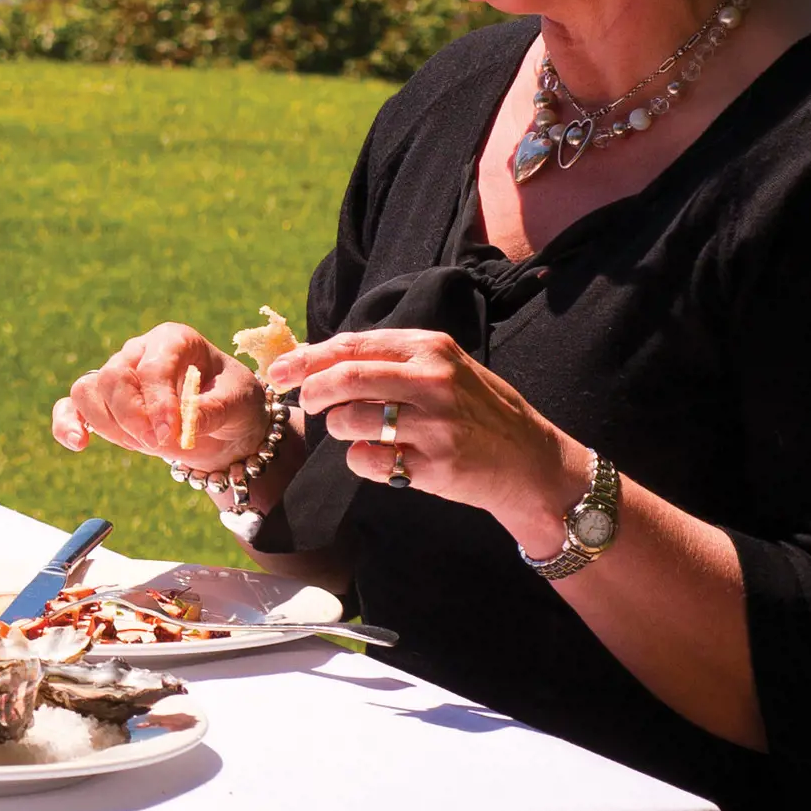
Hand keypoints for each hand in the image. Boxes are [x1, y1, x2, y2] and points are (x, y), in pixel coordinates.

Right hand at [49, 321, 270, 471]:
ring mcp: (116, 376)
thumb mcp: (238, 404)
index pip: (152, 366)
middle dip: (132, 416)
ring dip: (110, 425)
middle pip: (113, 377)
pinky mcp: (103, 404)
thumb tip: (182, 428)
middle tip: (158, 444)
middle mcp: (138, 351)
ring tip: (144, 445)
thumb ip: (212, 411)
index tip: (170, 434)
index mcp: (172, 340)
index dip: (158, 402)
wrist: (224, 425)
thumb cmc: (233, 403)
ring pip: (88, 391)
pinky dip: (67, 423)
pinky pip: (71, 407)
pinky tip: (78, 443)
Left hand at [281, 327, 586, 554]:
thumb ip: (389, 360)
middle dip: (312, 390)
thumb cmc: (477, 412)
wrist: (531, 464)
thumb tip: (315, 358)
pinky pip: (368, 461)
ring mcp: (434, 424)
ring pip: (351, 420)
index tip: (280, 372)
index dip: (306, 358)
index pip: (352, 345)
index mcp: (430, 348)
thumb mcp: (443, 368)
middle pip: (345, 377)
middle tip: (308, 403)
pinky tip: (383, 460)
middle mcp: (433, 380)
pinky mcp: (434, 465)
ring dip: (340, 430)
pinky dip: (361, 461)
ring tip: (359, 433)